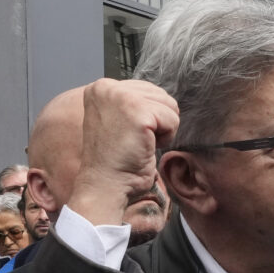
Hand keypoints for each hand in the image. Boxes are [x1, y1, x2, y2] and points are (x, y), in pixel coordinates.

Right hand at [68, 78, 180, 226]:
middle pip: (160, 95)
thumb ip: (132, 103)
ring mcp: (122, 97)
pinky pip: (172, 120)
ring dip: (162, 130)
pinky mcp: (139, 112)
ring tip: (139, 143)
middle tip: (135, 141)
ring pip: (169, 106)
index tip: (127, 134)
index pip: (146, 89)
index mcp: (101, 88)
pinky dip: (165, 139)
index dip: (147, 116)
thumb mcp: (117, 120)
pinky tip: (145, 147)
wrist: (105, 185)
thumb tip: (161, 99)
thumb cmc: (113, 161)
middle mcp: (108, 87)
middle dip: (156, 121)